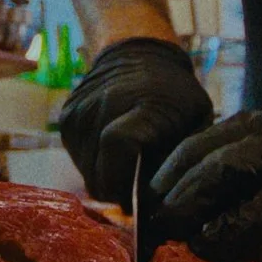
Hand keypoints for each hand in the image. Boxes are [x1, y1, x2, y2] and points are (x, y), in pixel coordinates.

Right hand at [59, 38, 213, 208]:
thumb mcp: (196, 121)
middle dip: (120, 190)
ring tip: (128, 165)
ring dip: (108, 178)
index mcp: (143, 104)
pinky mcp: (66, 119)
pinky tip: (112, 153)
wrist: (137, 56)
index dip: (127, 181)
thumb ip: (181, 160)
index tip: (142, 198)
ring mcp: (79, 111)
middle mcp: (103, 105)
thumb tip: (163, 205)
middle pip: (99, 173)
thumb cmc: (176, 95)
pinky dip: (96, 165)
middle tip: (139, 187)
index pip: (118, 145)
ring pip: (87, 174)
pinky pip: (78, 161)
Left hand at [150, 105, 261, 261]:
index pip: (206, 142)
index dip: (168, 174)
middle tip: (137, 228)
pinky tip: (213, 244)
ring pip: (234, 165)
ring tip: (160, 233)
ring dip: (191, 200)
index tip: (139, 211)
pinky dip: (239, 222)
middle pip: (208, 149)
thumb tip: (213, 230)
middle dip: (167, 188)